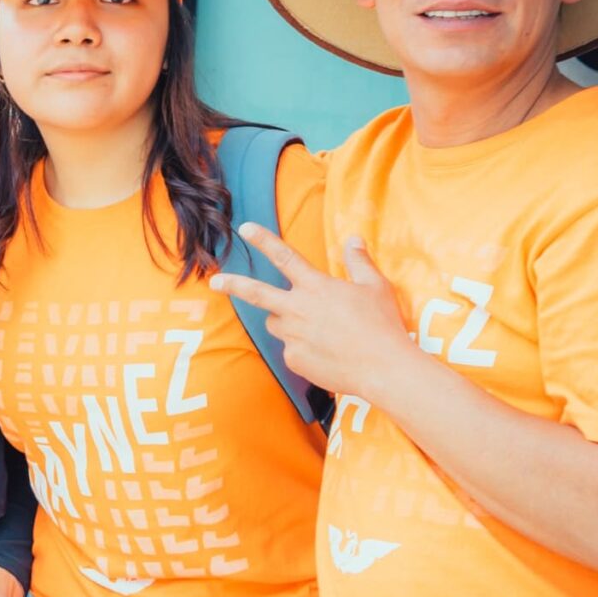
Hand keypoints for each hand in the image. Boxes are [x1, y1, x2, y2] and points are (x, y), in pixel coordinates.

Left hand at [209, 225, 417, 399]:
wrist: (382, 368)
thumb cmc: (382, 324)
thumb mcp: (375, 286)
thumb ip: (359, 261)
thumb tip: (354, 238)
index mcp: (315, 286)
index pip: (284, 256)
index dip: (263, 240)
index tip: (244, 228)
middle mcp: (297, 309)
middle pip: (257, 293)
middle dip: (233, 285)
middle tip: (215, 282)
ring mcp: (293, 336)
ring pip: (276, 323)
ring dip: (285, 321)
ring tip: (316, 329)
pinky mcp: (294, 360)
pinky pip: (292, 350)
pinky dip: (303, 348)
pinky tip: (328, 354)